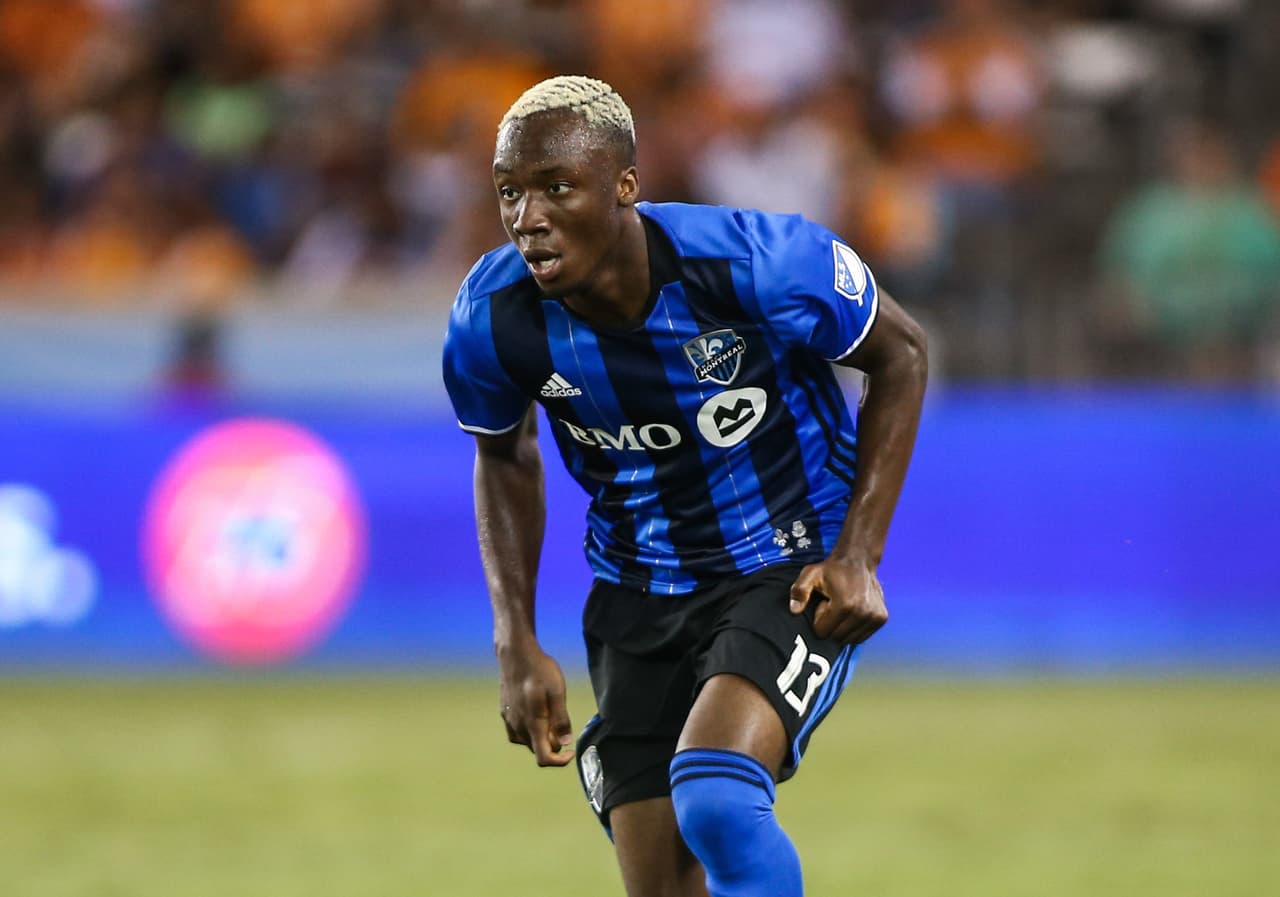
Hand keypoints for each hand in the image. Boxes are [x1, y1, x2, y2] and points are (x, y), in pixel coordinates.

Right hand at [497, 644, 574, 766]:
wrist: (515, 654)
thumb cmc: (539, 670)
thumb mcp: (557, 692)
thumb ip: (561, 719)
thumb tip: (565, 742)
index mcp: (533, 724)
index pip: (544, 758)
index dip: (559, 761)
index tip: (570, 751)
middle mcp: (518, 727)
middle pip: (538, 749)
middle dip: (553, 743)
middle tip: (563, 722)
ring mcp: (509, 720)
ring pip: (528, 741)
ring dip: (541, 736)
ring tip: (550, 715)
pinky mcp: (504, 713)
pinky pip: (518, 732)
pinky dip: (529, 730)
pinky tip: (535, 715)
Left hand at [789, 556, 888, 645]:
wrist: (858, 560)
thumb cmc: (832, 569)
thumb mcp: (810, 575)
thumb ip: (799, 591)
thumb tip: (794, 611)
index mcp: (845, 605)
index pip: (823, 632)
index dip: (819, 619)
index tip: (824, 603)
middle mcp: (862, 613)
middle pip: (836, 637)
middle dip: (830, 625)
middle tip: (832, 605)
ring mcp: (874, 617)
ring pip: (849, 640)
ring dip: (842, 627)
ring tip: (842, 608)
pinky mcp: (881, 618)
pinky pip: (861, 637)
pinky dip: (853, 629)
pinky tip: (852, 611)